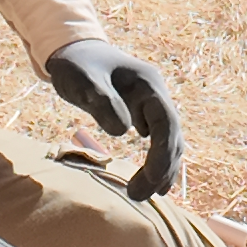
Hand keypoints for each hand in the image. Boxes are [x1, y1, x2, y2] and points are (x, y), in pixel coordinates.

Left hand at [43, 40, 183, 200]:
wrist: (74, 50)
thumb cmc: (77, 64)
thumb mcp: (83, 80)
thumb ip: (101, 101)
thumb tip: (124, 132)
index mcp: (149, 84)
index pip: (166, 123)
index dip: (162, 154)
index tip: (148, 180)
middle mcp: (157, 95)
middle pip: (172, 136)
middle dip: (161, 168)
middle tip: (139, 196)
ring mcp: (151, 104)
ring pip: (169, 140)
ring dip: (162, 168)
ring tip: (146, 195)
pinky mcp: (142, 114)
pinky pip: (158, 140)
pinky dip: (156, 161)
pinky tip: (150, 181)